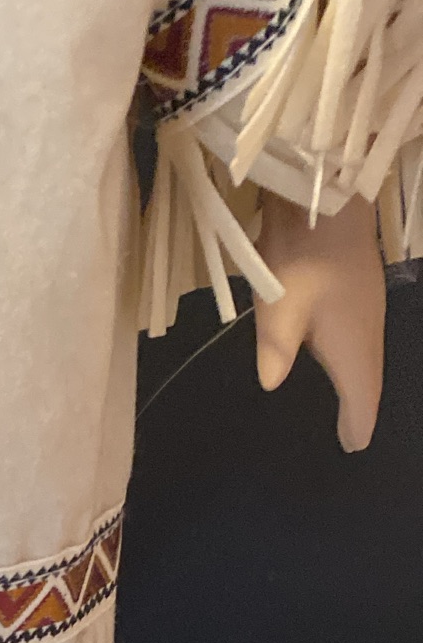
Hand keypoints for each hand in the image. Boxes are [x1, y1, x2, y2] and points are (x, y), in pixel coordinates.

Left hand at [252, 191, 384, 452]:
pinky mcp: (361, 285)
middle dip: (361, 405)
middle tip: (352, 432)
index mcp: (354, 346)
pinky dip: (352, 352)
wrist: (330, 196)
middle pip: (369, 377)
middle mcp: (369, 330)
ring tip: (348, 399)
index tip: (353, 446)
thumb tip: (272, 383)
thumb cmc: (303, 256)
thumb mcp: (278, 307)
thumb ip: (275, 348)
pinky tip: (337, 348)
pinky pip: (361, 333)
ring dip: (358, 377)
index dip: (357, 423)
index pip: (362, 397)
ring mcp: (369, 305)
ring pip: (366, 353)